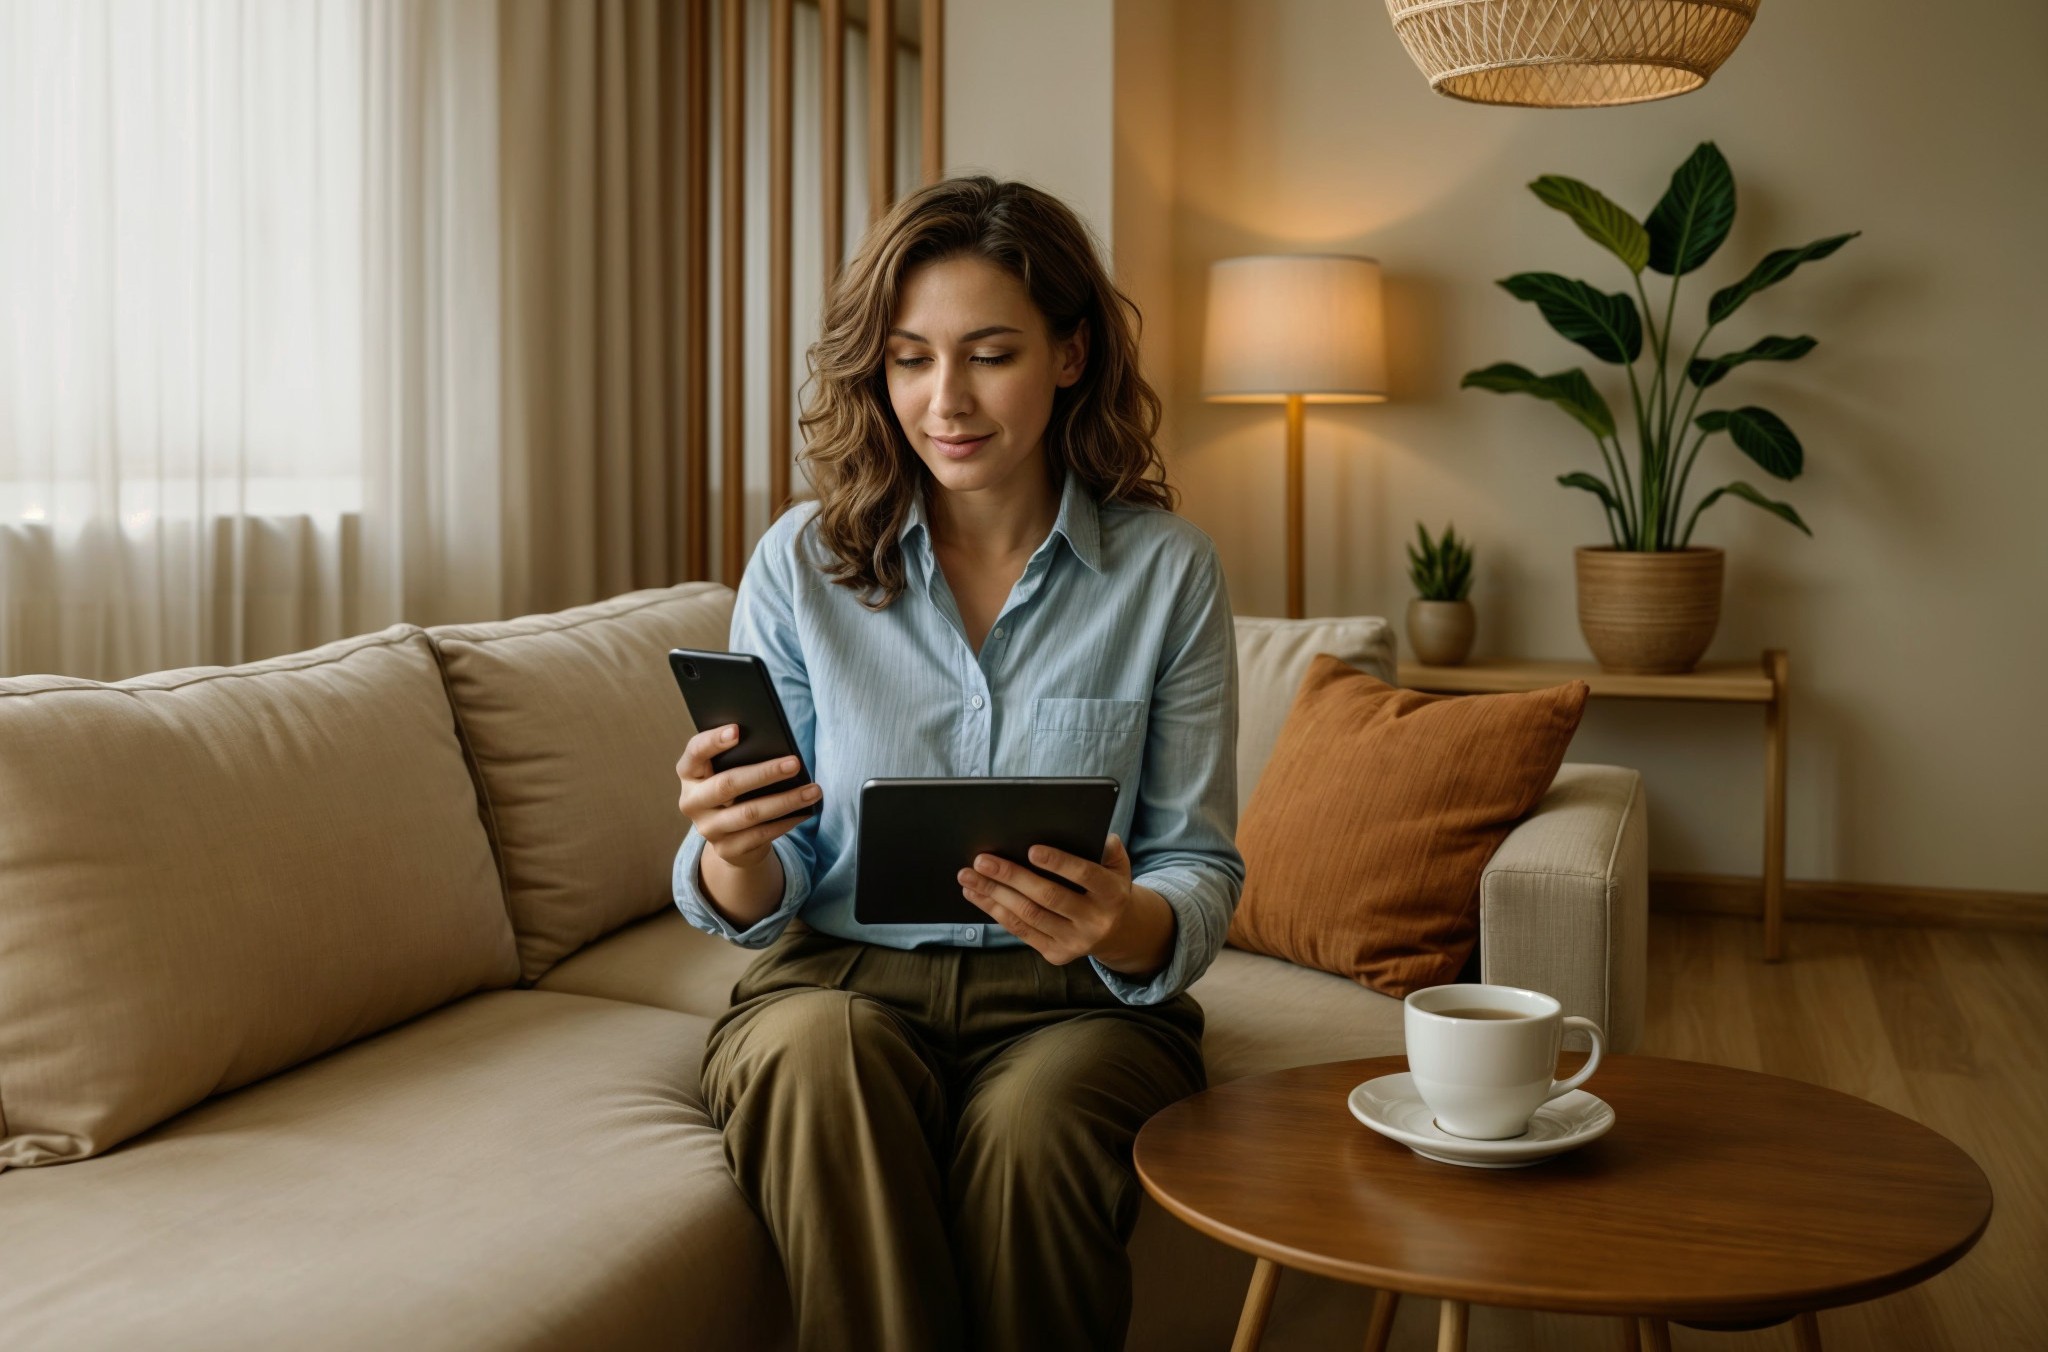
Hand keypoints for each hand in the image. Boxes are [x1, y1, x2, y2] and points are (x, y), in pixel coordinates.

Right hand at [675, 724, 820, 868]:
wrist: (730, 835)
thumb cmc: (735, 789)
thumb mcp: (728, 770)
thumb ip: (741, 756)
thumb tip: (777, 747)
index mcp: (689, 773)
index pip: (695, 752)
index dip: (713, 741)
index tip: (737, 730)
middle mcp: (692, 801)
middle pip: (727, 784)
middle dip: (764, 773)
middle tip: (795, 763)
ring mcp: (707, 828)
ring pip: (749, 813)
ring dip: (785, 801)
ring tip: (813, 790)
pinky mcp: (725, 849)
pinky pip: (760, 835)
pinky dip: (785, 822)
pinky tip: (804, 812)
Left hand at [959, 834, 1155, 968]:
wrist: (1118, 931)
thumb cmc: (1108, 886)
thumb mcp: (1117, 865)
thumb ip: (1106, 847)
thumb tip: (1081, 830)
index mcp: (1112, 894)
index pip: (1085, 875)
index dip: (1059, 863)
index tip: (1031, 849)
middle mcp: (1095, 921)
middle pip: (1048, 897)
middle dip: (1011, 876)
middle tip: (982, 860)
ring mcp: (1075, 941)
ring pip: (1028, 916)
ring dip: (994, 894)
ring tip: (969, 876)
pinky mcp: (1057, 954)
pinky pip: (1021, 931)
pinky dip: (995, 911)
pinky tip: (978, 895)